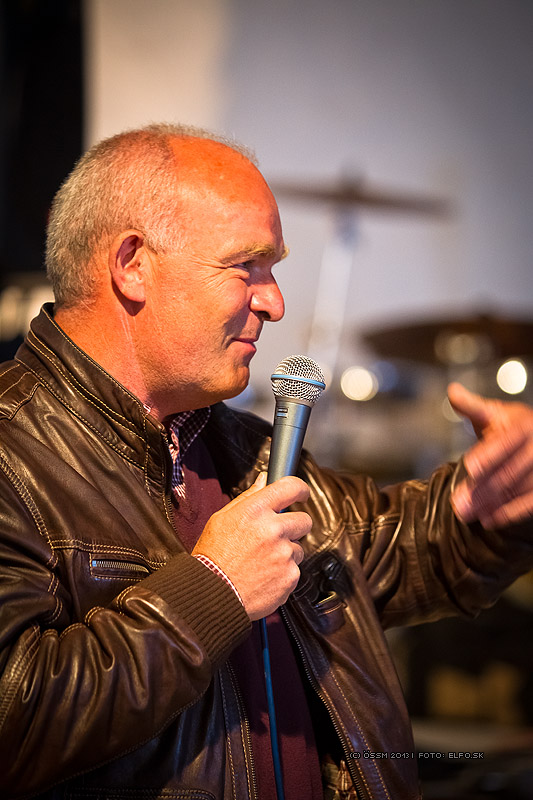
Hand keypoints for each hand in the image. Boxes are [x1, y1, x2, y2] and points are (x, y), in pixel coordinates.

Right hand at [192, 473, 311, 619]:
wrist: (211, 593)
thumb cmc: (213, 556)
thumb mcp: (222, 518)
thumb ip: (248, 497)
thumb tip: (263, 480)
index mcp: (255, 510)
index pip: (291, 487)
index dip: (300, 489)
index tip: (302, 494)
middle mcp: (273, 529)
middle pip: (304, 519)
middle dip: (294, 526)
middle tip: (277, 536)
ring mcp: (284, 553)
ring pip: (298, 548)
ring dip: (286, 553)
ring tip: (261, 561)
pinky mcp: (290, 575)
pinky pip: (295, 569)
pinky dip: (283, 573)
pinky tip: (264, 575)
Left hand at [448, 382, 532, 528]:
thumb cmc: (513, 425)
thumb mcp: (495, 412)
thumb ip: (473, 406)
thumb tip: (452, 391)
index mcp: (524, 427)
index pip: (505, 443)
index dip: (488, 455)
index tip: (470, 466)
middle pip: (508, 472)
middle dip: (482, 489)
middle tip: (458, 503)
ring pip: (517, 490)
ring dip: (491, 504)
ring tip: (468, 514)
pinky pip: (530, 504)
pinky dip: (510, 514)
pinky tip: (489, 520)